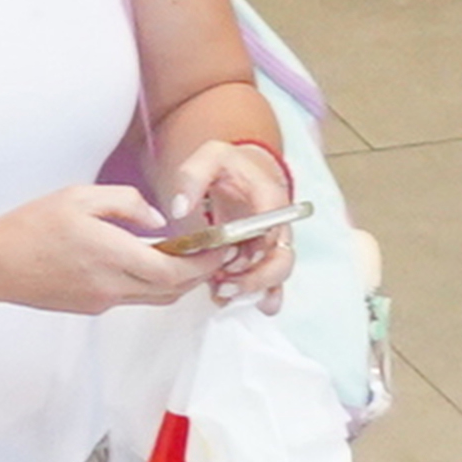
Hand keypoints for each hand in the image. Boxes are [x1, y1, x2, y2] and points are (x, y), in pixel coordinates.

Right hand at [0, 184, 226, 315]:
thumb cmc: (32, 226)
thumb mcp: (81, 196)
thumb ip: (128, 203)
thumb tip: (159, 222)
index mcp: (112, 256)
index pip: (174, 270)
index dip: (203, 263)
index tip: (219, 247)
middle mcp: (112, 286)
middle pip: (172, 290)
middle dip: (199, 274)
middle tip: (213, 252)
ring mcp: (102, 301)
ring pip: (156, 298)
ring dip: (177, 281)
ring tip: (187, 256)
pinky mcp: (93, 307)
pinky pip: (133, 298)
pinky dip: (151, 283)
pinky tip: (148, 261)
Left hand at [168, 136, 296, 309]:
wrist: (241, 174)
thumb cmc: (228, 168)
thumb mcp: (208, 158)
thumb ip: (192, 178)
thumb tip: (179, 208)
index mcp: (269, 197)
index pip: (274, 222)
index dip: (260, 242)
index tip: (235, 256)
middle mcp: (278, 226)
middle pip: (282, 258)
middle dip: (256, 277)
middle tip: (224, 285)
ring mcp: (272, 246)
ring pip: (276, 276)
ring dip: (251, 289)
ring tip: (221, 294)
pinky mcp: (264, 261)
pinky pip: (268, 284)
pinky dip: (253, 297)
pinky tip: (230, 302)